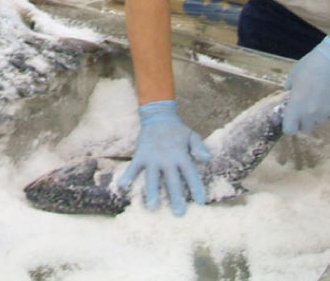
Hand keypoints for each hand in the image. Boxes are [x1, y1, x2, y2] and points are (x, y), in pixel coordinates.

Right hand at [118, 100, 210, 215]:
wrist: (157, 115)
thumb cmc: (177, 129)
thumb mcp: (191, 135)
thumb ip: (199, 148)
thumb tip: (208, 160)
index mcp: (181, 155)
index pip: (191, 174)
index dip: (196, 188)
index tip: (200, 203)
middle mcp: (167, 159)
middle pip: (172, 181)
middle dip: (176, 197)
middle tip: (179, 213)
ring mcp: (152, 158)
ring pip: (153, 178)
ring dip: (152, 192)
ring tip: (153, 207)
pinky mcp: (141, 155)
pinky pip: (133, 167)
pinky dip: (128, 176)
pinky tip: (122, 186)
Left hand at [283, 36, 329, 134]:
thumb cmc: (310, 66)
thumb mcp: (293, 77)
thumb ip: (289, 90)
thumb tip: (289, 95)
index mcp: (296, 107)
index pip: (290, 130)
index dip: (289, 126)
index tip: (289, 119)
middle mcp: (311, 115)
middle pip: (305, 129)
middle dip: (302, 122)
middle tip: (302, 109)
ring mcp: (327, 113)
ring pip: (319, 122)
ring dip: (316, 116)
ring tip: (316, 100)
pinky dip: (328, 111)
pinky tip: (327, 98)